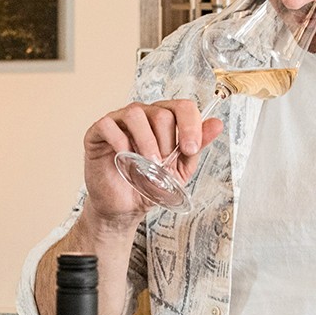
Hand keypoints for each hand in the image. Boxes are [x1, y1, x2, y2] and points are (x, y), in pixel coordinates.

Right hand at [82, 100, 224, 225]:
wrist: (125, 207)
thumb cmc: (149, 185)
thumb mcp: (180, 169)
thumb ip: (195, 146)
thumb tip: (216, 124)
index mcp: (164, 120)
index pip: (182, 107)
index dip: (190, 126)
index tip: (190, 149)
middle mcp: (143, 115)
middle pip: (161, 113)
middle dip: (167, 142)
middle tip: (162, 165)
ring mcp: (119, 121)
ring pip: (136, 114)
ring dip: (147, 142)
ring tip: (148, 164)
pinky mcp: (98, 133)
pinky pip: (109, 125)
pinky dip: (119, 141)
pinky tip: (125, 157)